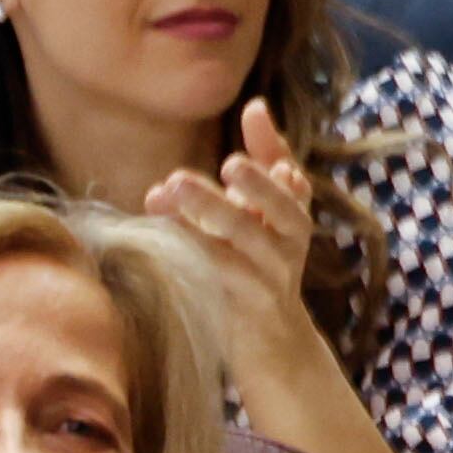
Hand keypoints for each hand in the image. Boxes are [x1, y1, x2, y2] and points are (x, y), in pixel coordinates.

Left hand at [145, 102, 327, 396]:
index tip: (252, 117)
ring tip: (165, 191)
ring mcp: (269, 277)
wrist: (275, 347)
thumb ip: (267, 162)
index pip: (292, 179)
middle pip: (279, 210)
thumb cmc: (262, 264)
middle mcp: (289, 245)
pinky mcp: (244, 306)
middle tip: (222, 161)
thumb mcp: (268, 214)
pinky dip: (186, 252)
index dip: (273, 151)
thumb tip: (256, 105)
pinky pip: (214, 274)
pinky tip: (156, 233)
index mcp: (296, 219)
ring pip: (242, 240)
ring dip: (204, 214)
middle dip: (252, 186)